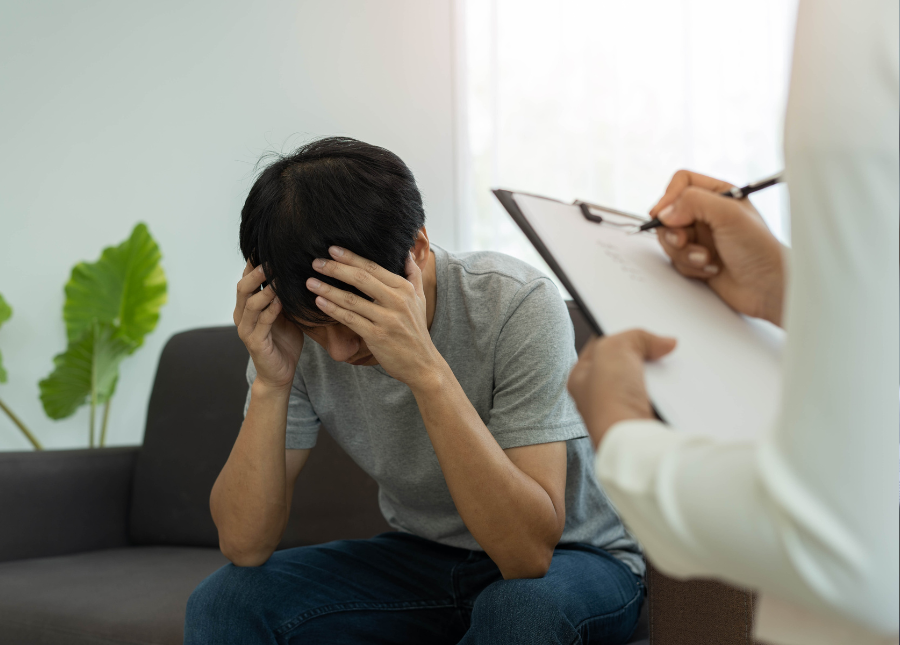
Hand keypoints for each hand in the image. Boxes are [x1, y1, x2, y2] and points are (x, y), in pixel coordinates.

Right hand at [234, 261, 304, 389]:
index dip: (254, 263)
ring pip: (250, 303)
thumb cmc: (284, 341)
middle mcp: (241, 316)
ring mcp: (246, 329)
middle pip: (243, 287)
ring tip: (279, 276)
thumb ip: (285, 296)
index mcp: (247, 307)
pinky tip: (281, 300)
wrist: (280, 373)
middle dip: (256, 272)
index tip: (266, 246)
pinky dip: (271, 309)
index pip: (247, 280)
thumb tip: (298, 271)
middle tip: (271, 258)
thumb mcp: (286, 314)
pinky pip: (262, 322)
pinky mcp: (255, 343)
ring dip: (265, 288)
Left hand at [306, 247, 441, 385]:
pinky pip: (350, 319)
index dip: (352, 257)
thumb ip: (413, 274)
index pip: (374, 267)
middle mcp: (397, 301)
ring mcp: (387, 319)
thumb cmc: (416, 330)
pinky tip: (319, 302)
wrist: (422, 364)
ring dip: (328, 289)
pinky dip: (333, 310)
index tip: (333, 249)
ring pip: (352, 299)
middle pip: (361, 278)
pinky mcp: (377, 336)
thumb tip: (406, 253)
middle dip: (336, 268)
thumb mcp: (420, 299)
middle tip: (316, 262)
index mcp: (405, 289)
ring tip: (310, 281)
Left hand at [567, 330, 675, 448]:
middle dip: (643, 354)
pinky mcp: (644, 420)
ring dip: (659, 374)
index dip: (620, 332)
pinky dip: (670, 392)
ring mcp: (622, 410)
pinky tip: (678, 386)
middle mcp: (598, 396)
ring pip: (645, 381)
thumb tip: (665, 342)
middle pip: (625, 363)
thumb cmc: (611, 399)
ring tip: (672, 362)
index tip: (639, 325)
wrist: (633, 442)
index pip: (600, 346)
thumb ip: (636, 335)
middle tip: (660, 344)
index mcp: (580, 378)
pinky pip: (660, 399)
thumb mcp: (615, 348)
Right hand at [652, 170, 785, 325]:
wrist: (767, 287)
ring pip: (670, 239)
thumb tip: (665, 212)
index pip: (682, 183)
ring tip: (706, 258)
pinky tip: (711, 269)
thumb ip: (694, 203)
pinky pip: (676, 260)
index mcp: (719, 194)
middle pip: (669, 214)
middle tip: (686, 240)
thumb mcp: (729, 215)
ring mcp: (701, 237)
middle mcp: (708, 214)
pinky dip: (689, 266)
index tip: (663, 215)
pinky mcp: (696, 258)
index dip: (669, 197)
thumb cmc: (760, 249)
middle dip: (675, 231)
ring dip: (684, 252)